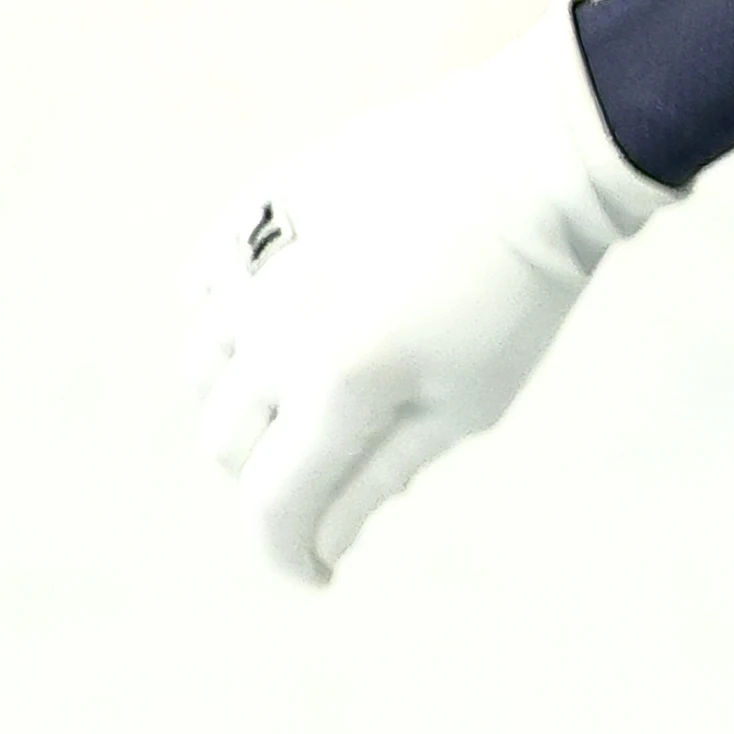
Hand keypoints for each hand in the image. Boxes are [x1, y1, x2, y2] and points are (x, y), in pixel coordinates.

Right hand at [189, 0, 674, 584]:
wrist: (532, 158)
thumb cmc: (517, 292)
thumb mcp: (468, 401)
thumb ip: (380, 474)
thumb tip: (324, 544)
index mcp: (340, 385)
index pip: (273, 502)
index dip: (286, 553)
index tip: (315, 574)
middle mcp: (278, 328)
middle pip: (226, 440)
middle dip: (270, 476)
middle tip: (330, 472)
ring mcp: (257, 262)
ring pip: (201, 366)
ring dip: (241, 401)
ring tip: (309, 395)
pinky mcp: (255, 207)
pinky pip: (201, 285)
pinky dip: (224, 321)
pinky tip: (274, 325)